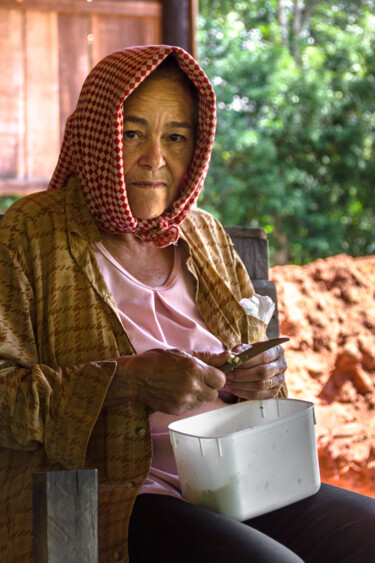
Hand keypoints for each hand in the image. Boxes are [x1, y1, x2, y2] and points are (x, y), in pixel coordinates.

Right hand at [108, 348, 228, 413]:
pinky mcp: (177, 410)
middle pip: (214, 394)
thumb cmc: (157, 361)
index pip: (221, 380)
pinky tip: (175, 392)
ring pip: (202, 402)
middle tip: (195, 379)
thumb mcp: (183, 353)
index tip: (208, 374)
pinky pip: (190, 407)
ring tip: (182, 385)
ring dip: (197, 395)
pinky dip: (186, 401)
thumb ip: (208, 357)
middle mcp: (192, 386)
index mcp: (195, 369)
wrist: (135, 377)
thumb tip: (228, 356)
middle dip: (208, 387)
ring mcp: (184, 400)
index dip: (216, 377)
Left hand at [224, 344, 286, 399]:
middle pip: (263, 372)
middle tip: (228, 375)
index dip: (247, 361)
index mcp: (276, 351)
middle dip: (243, 374)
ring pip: (261, 385)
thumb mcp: (245, 348)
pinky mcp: (274, 392)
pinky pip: (259, 395)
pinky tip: (234, 389)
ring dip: (242, 385)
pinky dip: (244, 393)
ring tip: (229, 382)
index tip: (233, 364)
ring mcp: (279, 380)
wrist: (256, 364)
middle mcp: (281, 365)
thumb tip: (232, 356)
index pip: (263, 356)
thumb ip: (239, 351)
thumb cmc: (250, 355)